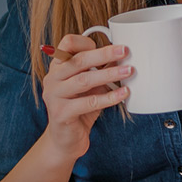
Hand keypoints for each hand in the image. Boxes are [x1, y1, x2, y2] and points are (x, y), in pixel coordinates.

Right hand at [39, 34, 130, 160]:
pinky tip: (123, 93)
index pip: (67, 44)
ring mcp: (54, 96)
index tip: (108, 43)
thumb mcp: (89, 86)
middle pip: (78, 60)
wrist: (66, 140)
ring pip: (84, 80)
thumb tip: (121, 56)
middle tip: (124, 51)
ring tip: (128, 70)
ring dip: (109, 74)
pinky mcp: (61, 113)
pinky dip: (109, 97)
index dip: (87, 42)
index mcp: (57, 67)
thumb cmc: (79, 109)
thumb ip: (99, 70)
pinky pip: (89, 102)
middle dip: (104, 54)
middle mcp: (52, 79)